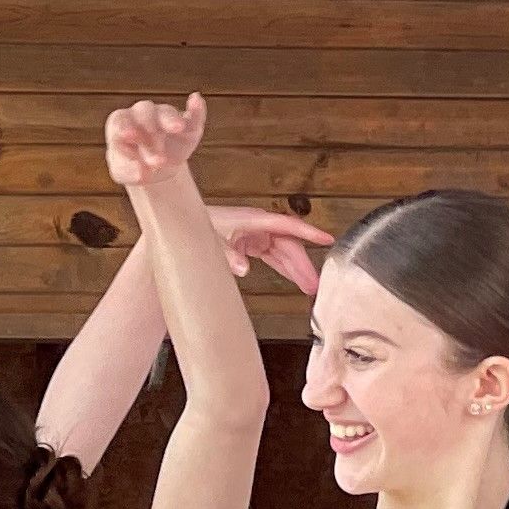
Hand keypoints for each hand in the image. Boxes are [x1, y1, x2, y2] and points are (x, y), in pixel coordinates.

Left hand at [105, 92, 209, 191]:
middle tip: (158, 158)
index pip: (121, 122)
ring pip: (167, 113)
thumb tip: (142, 174)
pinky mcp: (187, 126)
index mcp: (121, 123)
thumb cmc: (132, 166)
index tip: (129, 135)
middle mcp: (142, 114)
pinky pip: (193, 116)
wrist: (153, 168)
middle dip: (151, 132)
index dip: (125, 126)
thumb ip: (130, 172)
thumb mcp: (125, 173)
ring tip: (179, 127)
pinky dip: (196, 110)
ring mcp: (164, 117)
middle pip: (145, 115)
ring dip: (171, 120)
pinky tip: (197, 101)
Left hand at [200, 202, 333, 294]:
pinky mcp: (252, 243)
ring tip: (309, 288)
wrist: (181, 229)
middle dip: (303, 264)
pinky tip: (295, 279)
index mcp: (252, 220)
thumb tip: (243, 268)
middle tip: (313, 285)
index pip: (286, 226)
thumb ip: (228, 256)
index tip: (326, 239)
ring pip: (284, 252)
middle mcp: (258, 226)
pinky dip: (285, 268)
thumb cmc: (196, 227)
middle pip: (288, 244)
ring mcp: (256, 235)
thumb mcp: (211, 242)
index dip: (307, 233)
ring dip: (296, 269)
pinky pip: (274, 256)